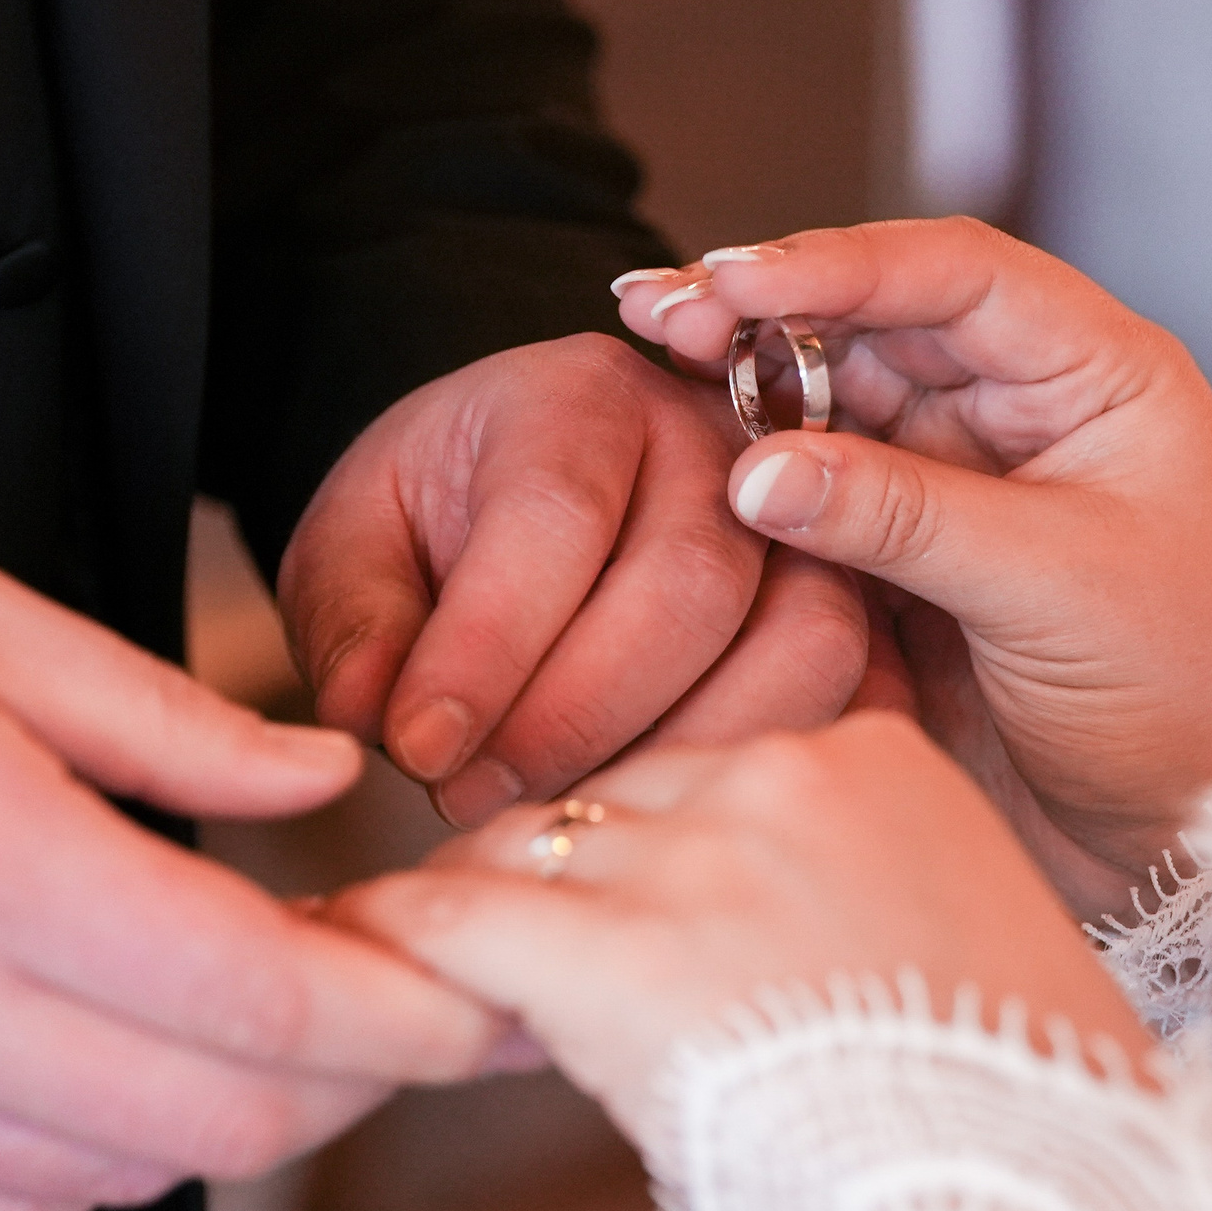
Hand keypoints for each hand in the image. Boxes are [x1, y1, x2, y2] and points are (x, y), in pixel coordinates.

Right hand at [0, 530, 502, 1210]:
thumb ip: (166, 718)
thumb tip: (317, 783)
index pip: (266, 998)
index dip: (406, 1016)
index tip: (479, 994)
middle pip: (226, 1119)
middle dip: (357, 1080)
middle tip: (402, 1006)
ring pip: (131, 1177)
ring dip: (232, 1114)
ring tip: (252, 1018)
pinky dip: (98, 1164)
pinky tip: (104, 1078)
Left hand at [278, 334, 867, 828]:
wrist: (510, 515)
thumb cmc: (429, 537)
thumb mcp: (351, 555)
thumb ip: (354, 626)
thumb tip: (372, 719)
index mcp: (577, 394)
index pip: (553, 516)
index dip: (487, 651)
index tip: (419, 753)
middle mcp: (714, 437)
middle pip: (690, 586)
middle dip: (575, 718)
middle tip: (476, 803)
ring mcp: (809, 519)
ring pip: (802, 642)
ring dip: (681, 755)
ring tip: (568, 816)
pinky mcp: (857, 604)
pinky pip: (860, 695)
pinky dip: (765, 767)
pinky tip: (662, 816)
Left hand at [327, 714, 1151, 1153]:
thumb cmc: (1013, 1117)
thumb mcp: (934, 946)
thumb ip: (816, 895)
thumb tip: (687, 930)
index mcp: (869, 756)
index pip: (689, 774)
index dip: (623, 853)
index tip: (576, 899)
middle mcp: (782, 774)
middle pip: (597, 803)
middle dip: (534, 881)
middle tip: (469, 947)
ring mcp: (705, 856)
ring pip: (516, 850)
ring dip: (459, 918)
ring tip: (394, 960)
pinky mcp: (628, 950)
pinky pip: (458, 920)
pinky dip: (392, 943)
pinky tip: (352, 962)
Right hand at [615, 222, 1211, 918]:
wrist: (1195, 835)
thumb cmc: (1188, 694)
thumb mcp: (1053, 589)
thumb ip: (903, 518)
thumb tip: (758, 470)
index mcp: (1092, 375)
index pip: (953, 274)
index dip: (836, 265)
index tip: (731, 281)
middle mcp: (1019, 409)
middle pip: (872, 322)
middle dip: (763, 311)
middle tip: (658, 312)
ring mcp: (958, 481)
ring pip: (831, 402)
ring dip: (745, 386)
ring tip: (655, 368)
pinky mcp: (907, 558)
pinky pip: (816, 495)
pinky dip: (753, 481)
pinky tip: (690, 463)